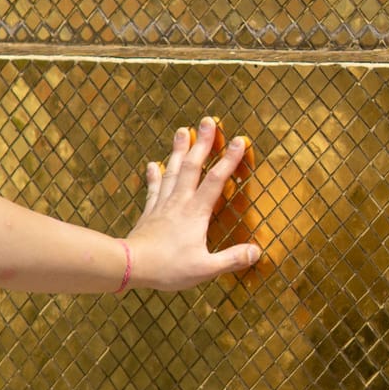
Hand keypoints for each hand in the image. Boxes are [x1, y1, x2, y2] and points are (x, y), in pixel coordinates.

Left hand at [126, 118, 261, 290]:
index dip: (229, 160)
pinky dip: (154, 175)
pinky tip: (152, 164)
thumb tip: (257, 252)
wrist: (131, 266)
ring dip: (178, 150)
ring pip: (172, 171)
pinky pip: (153, 188)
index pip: (215, 180)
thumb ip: (232, 259)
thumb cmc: (168, 268)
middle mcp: (180, 202)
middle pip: (192, 166)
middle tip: (208, 121)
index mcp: (196, 213)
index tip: (240, 140)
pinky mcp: (149, 211)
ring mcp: (162, 204)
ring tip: (182, 131)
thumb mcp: (205, 268)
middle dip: (202, 143)